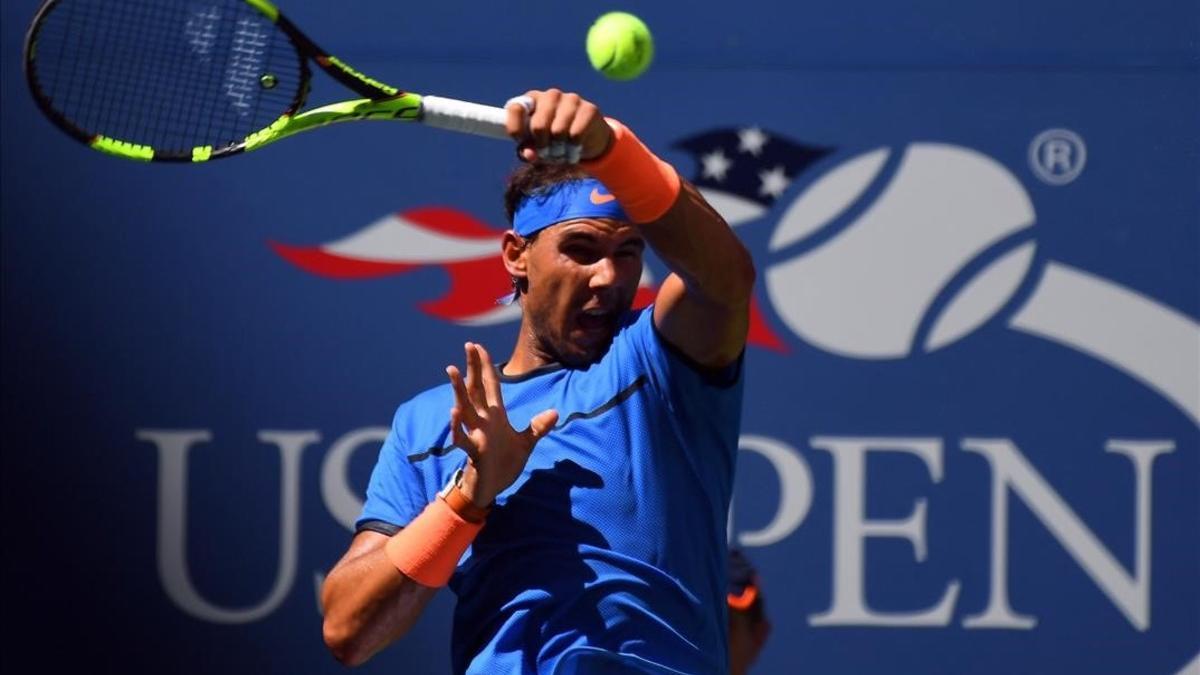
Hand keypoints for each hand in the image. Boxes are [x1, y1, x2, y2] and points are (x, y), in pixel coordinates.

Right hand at [446, 342, 558, 507]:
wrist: (493, 489)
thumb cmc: (504, 464)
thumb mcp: (525, 443)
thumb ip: (537, 427)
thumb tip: (555, 412)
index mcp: (496, 417)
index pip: (490, 386)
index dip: (486, 367)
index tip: (479, 347)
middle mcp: (484, 422)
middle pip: (476, 390)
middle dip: (472, 368)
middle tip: (468, 345)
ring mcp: (477, 435)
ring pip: (465, 408)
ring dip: (459, 390)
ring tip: (452, 369)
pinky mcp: (474, 451)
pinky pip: (463, 438)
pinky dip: (458, 426)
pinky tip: (454, 412)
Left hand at [504, 89, 612, 163]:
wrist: (588, 137)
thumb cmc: (554, 140)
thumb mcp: (537, 146)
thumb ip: (527, 150)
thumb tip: (529, 154)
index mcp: (532, 100)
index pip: (515, 109)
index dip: (515, 129)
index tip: (521, 142)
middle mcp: (550, 95)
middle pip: (538, 126)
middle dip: (541, 146)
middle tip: (546, 153)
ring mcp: (571, 99)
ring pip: (558, 132)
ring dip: (558, 150)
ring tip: (561, 153)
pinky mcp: (589, 109)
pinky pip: (576, 135)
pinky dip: (573, 150)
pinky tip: (574, 151)